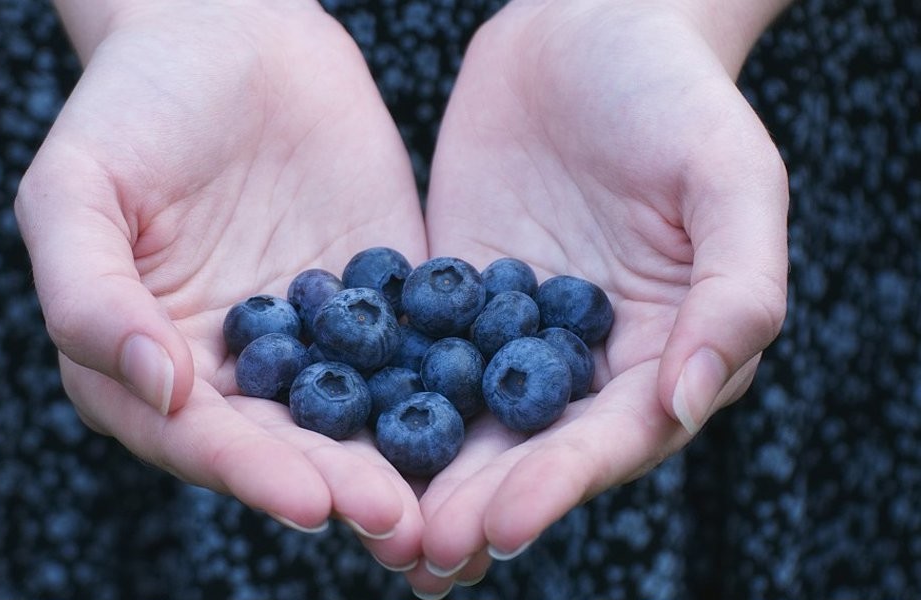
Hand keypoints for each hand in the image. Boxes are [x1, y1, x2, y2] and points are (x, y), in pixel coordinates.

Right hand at [15, 1, 426, 568]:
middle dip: (339, 484)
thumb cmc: (133, 105)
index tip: (310, 501)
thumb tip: (162, 389)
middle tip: (396, 521)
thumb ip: (91, 295)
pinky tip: (485, 418)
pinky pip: (412, 350)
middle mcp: (236, 368)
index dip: (249, 471)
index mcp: (150, 362)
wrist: (231, 33)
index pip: (198, 437)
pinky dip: (444, 387)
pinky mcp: (380, 300)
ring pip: (356, 414)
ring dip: (396, 462)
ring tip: (440, 506)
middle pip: (286, 445)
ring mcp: (315, 338)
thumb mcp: (76, 190)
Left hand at [411, 0, 788, 591]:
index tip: (498, 524)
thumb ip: (734, 291)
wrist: (589, 25)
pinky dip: (381, 400)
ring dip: (424, 477)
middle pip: (531, 449)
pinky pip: (417, 354)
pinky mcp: (454, 294)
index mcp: (664, 350)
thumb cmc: (678, 96)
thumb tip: (687, 402)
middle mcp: (587, 359)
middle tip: (417, 551)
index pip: (611, 438)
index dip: (557, 485)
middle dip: (475, 503)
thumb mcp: (731, 180)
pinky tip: (336, 438)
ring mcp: (513, 331)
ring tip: (373, 527)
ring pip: (469, 420)